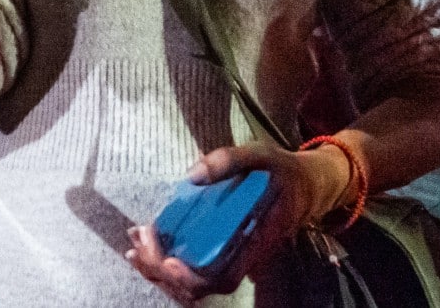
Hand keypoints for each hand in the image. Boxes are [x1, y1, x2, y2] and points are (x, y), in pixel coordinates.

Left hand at [125, 142, 352, 302]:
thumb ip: (229, 160)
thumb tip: (192, 175)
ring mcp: (230, 254)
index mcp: (256, 241)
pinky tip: (144, 239)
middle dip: (162, 268)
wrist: (305, 185)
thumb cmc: (283, 171)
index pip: (224, 276)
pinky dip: (163, 258)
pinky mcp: (219, 247)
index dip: (193, 277)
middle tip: (137, 240)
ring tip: (133, 242)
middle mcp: (242, 257)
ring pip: (191, 279)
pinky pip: (191, 265)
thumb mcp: (262, 155)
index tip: (168, 259)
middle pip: (200, 284)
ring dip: (157, 266)